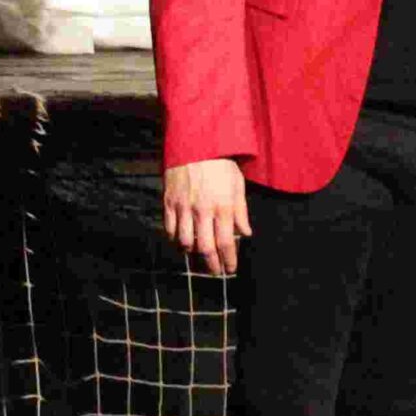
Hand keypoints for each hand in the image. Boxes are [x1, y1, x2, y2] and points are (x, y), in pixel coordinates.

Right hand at [163, 157, 250, 276]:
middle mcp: (203, 210)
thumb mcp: (238, 185)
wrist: (195, 144)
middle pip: (205, 248)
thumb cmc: (221, 164)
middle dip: (212, 264)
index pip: (227, 242)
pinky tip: (183, 241)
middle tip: (216, 271)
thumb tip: (246, 233)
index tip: (231, 269)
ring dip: (192, 252)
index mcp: (223, 207)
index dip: (229, 259)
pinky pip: (170, 229)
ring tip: (199, 255)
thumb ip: (241, 212)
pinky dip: (176, 239)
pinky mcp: (169, 202)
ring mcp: (184, 207)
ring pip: (185, 242)